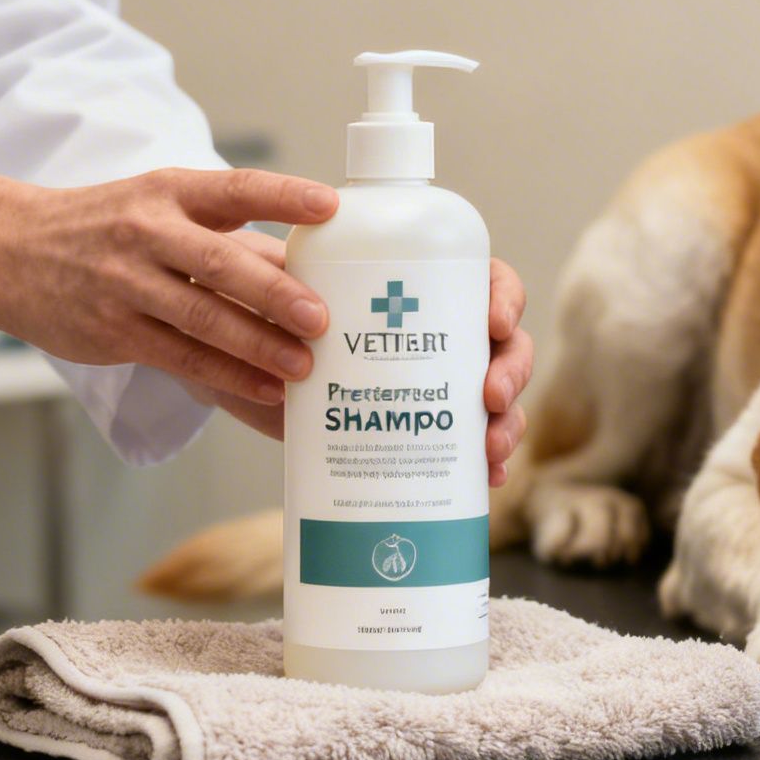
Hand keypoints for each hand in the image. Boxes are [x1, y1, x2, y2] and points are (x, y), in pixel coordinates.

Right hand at [0, 163, 332, 403]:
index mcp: (168, 191)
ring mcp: (126, 284)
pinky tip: (264, 386)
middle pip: (221, 264)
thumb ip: (221, 228)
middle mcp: (147, 233)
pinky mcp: (112, 330)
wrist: (4, 250)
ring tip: (305, 366)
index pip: (234, 188)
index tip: (330, 206)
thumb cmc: (103, 227)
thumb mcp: (155, 204)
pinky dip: (227, 374)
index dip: (283, 196)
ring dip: (258, 346)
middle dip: (276, 293)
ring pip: (202, 319)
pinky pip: (180, 357)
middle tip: (322, 318)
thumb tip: (303, 260)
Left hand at [185, 255, 534, 479]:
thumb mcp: (282, 286)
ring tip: (489, 451)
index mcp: (426, 285)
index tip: (494, 323)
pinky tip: (487, 479)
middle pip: (507, 345)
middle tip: (489, 398)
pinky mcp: (424, 429)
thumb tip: (296, 314)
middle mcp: (444, 333)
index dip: (504, 299)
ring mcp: (440, 383)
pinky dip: (487, 463)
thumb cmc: (273, 311)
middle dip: (511, 372)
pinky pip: (471, 446)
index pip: (487, 280)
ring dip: (508, 424)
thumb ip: (293, 288)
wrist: (247, 361)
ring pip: (498, 399)